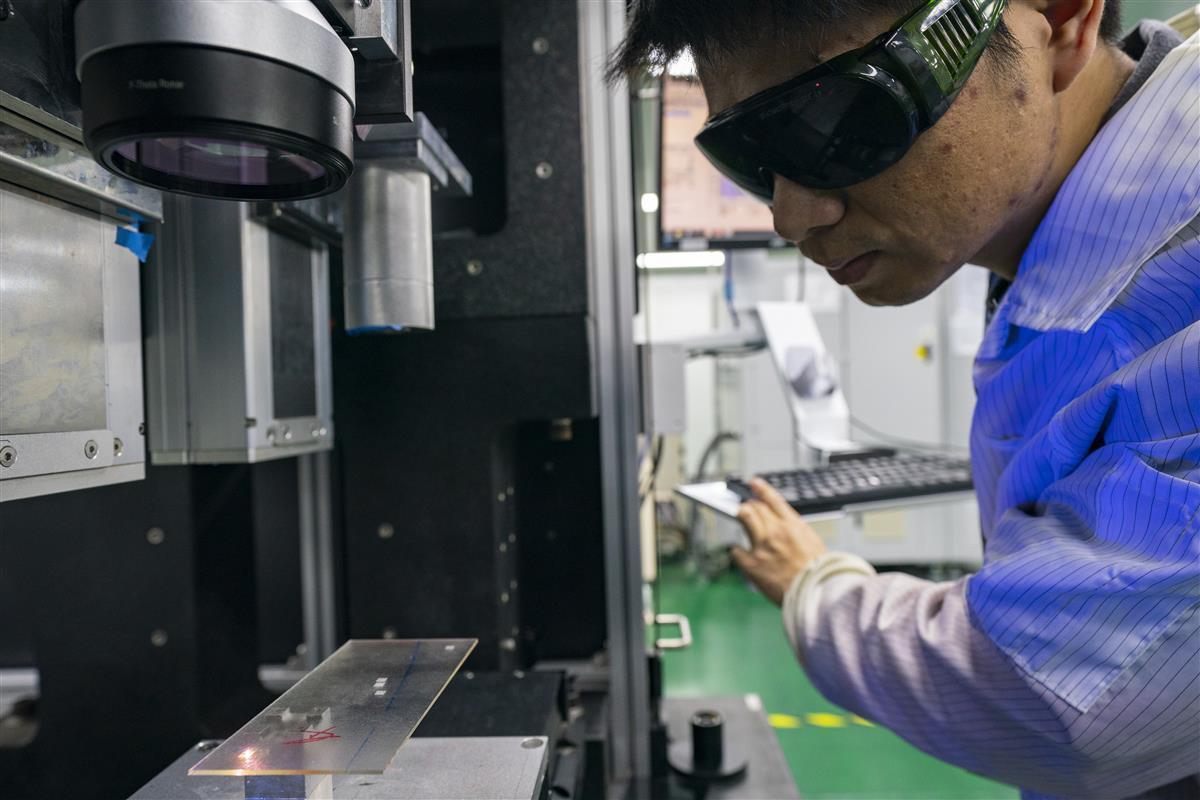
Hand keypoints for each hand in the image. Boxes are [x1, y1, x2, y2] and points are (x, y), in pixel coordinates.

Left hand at [731, 478, 828, 605]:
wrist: (816, 593)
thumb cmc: (818, 572)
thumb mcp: (812, 542)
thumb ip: (795, 530)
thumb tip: (781, 524)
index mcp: (793, 525)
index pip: (773, 499)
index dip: (761, 489)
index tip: (753, 483)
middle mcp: (775, 531)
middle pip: (755, 507)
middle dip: (750, 505)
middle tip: (747, 507)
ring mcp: (762, 546)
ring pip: (744, 519)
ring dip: (742, 516)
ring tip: (742, 518)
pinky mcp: (752, 564)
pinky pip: (736, 550)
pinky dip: (737, 550)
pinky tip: (740, 552)